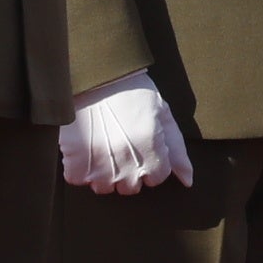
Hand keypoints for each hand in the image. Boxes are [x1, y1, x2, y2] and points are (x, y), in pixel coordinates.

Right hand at [60, 70, 194, 193]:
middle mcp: (127, 163)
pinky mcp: (74, 162)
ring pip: (105, 187)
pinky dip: (80, 169)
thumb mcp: (163, 113)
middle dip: (130, 170)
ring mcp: (99, 166)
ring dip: (105, 173)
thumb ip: (176, 150)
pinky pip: (79, 180)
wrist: (95, 75)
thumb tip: (187, 181)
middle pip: (131, 187)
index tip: (143, 145)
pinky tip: (86, 149)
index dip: (152, 162)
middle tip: (122, 145)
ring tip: (103, 146)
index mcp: (151, 149)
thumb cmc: (133, 91)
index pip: (157, 178)